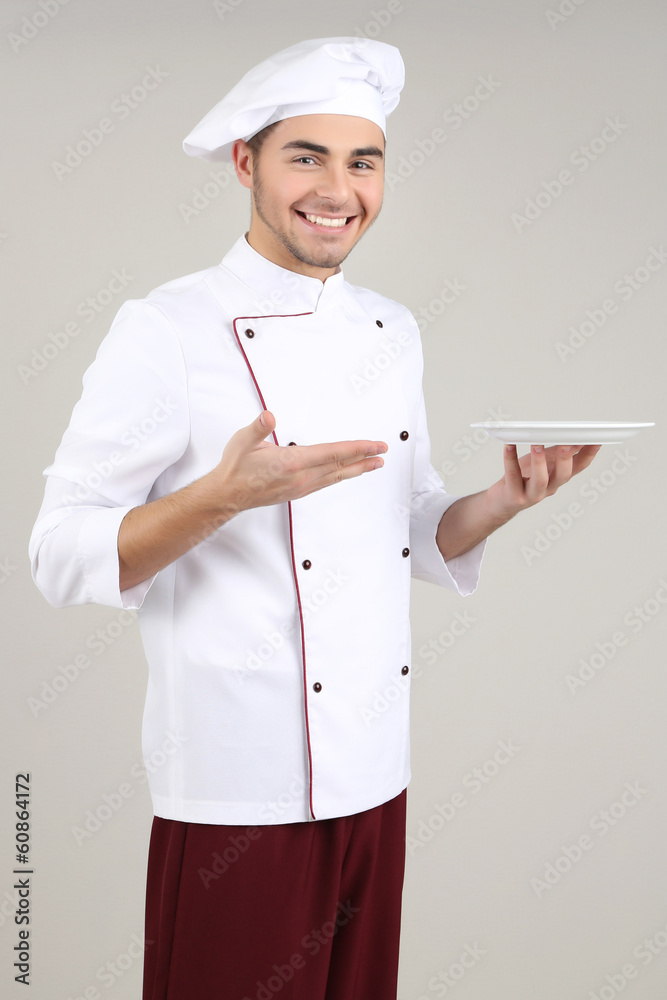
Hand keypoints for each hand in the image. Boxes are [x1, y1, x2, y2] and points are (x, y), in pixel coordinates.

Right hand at [207, 410, 387, 514]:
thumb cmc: (236, 467)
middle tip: (383, 452)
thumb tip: (268, 417)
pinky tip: (347, 474)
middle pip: (341, 466)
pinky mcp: (298, 492)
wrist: (227, 495)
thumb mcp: (243, 441)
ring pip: (336, 477)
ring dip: (357, 469)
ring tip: (374, 464)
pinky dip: (342, 476)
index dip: (357, 448)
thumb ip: (258, 428)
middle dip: (365, 458)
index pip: (333, 453)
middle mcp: (301, 477)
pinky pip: (327, 483)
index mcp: (292, 462)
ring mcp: (301, 487)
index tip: (374, 445)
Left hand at [484, 443, 601, 522]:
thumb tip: (573, 437)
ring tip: (536, 444)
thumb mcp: (543, 464)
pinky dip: (510, 459)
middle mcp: (548, 488)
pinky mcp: (514, 495)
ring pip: (540, 480)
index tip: (596, 440)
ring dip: (539, 461)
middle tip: (567, 444)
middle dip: (566, 460)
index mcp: (558, 479)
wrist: (502, 503)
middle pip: (563, 476)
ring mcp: (531, 494)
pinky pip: (513, 475)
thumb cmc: (523, 480)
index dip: (588, 455)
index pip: (578, 468)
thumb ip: (557, 453)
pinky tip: (509, 445)